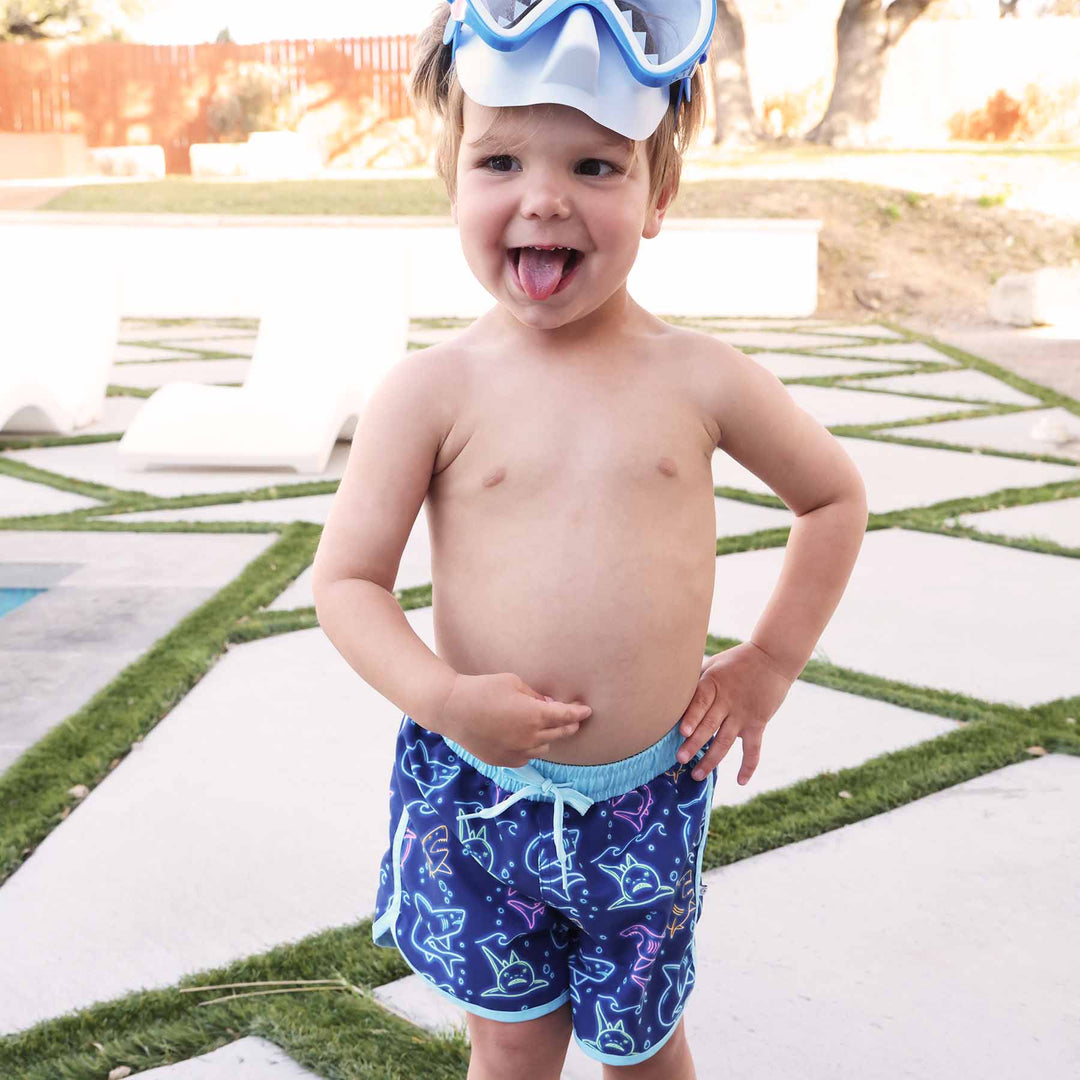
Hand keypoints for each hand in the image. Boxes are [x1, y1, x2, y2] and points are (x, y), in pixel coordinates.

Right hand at [438, 672, 590, 767]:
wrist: (452, 709)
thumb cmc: (483, 689)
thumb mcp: (513, 683)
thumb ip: (535, 696)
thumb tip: (548, 705)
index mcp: (535, 716)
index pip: (566, 716)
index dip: (578, 713)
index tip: (587, 711)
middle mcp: (530, 738)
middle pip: (560, 734)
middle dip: (569, 726)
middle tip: (574, 719)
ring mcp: (517, 752)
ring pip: (544, 748)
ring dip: (548, 737)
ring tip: (543, 727)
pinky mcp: (504, 761)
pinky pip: (525, 756)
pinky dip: (530, 748)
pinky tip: (524, 739)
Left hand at [677, 642, 793, 785]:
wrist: (772, 658)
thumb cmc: (736, 661)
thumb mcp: (713, 665)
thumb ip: (695, 680)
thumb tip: (670, 692)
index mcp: (713, 684)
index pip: (700, 702)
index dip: (692, 716)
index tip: (683, 731)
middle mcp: (727, 701)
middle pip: (709, 725)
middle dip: (694, 744)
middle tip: (680, 758)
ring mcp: (743, 714)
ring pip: (725, 741)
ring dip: (711, 760)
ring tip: (697, 775)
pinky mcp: (757, 723)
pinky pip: (753, 749)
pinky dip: (748, 766)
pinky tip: (740, 781)